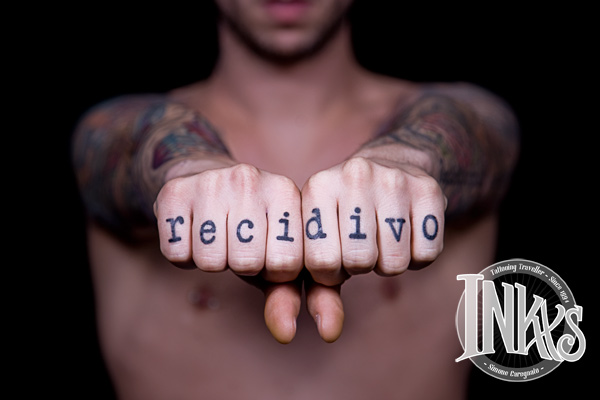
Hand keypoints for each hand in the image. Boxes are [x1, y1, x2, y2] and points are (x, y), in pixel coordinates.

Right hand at [154, 163, 303, 342]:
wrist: (205, 181)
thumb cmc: (252, 228)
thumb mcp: (279, 256)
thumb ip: (294, 296)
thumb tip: (287, 334)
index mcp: (287, 192)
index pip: (285, 265)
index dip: (273, 271)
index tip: (267, 250)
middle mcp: (250, 179)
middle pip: (245, 262)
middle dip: (241, 265)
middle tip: (237, 243)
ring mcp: (210, 181)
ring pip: (210, 259)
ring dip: (212, 260)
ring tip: (217, 235)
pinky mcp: (174, 191)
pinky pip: (177, 253)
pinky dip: (183, 254)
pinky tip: (193, 231)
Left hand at [300, 156, 446, 338]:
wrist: (390, 168)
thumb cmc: (345, 220)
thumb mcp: (322, 245)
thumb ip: (315, 292)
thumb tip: (328, 333)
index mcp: (317, 187)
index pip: (321, 262)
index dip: (330, 272)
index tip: (334, 255)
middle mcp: (354, 175)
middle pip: (359, 262)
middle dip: (360, 266)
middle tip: (361, 246)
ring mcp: (394, 179)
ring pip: (395, 262)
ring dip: (389, 263)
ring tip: (382, 238)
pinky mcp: (430, 189)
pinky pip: (427, 254)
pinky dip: (418, 257)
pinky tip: (407, 234)